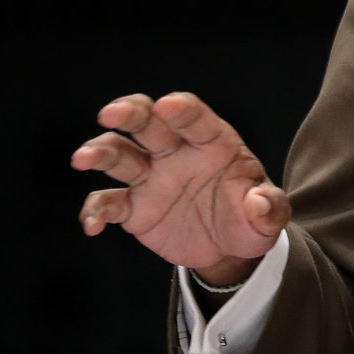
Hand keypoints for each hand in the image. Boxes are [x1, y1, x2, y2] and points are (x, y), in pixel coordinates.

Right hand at [72, 92, 289, 283]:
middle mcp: (176, 153)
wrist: (229, 248)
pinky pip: (108, 202)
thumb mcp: (268, 217)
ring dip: (101, 152)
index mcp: (213, 143)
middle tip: (110, 113)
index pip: (195, 118)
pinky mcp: (134, 207)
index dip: (182, 109)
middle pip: (148, 124)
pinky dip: (95, 211)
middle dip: (129, 113)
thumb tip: (261, 203)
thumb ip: (270, 208)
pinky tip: (93, 225)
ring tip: (83, 159)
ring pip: (120, 154)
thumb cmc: (250, 218)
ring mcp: (151, 178)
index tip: (168, 104)